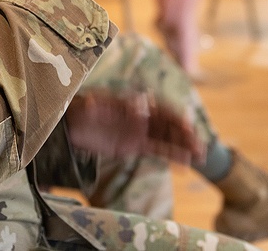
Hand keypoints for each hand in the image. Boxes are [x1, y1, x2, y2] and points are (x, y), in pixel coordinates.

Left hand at [65, 90, 204, 165]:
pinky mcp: (134, 145)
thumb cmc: (78, 109)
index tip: (187, 126)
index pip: (160, 109)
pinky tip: (186, 164)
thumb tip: (137, 106)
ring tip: (201, 157)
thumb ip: (112, 106)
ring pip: (167, 138)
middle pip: (168, 124)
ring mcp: (138, 131)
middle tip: (200, 147)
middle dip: (185, 135)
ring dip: (184, 146)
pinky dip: (173, 156)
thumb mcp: (91, 105)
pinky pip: (158, 150)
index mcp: (133, 103)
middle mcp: (140, 116)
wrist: (67, 124)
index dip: (175, 117)